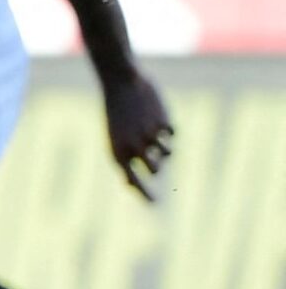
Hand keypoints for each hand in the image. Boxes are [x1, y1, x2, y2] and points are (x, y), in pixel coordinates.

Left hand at [102, 70, 174, 198]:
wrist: (120, 83)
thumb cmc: (116, 114)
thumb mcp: (115, 138)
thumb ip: (124, 161)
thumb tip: (128, 183)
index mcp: (118, 152)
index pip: (134, 180)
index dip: (144, 194)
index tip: (154, 204)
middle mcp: (133, 147)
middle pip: (156, 170)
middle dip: (157, 164)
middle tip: (153, 154)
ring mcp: (149, 136)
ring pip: (168, 153)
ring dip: (164, 146)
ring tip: (151, 130)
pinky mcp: (163, 124)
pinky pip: (172, 134)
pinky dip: (167, 128)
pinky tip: (155, 115)